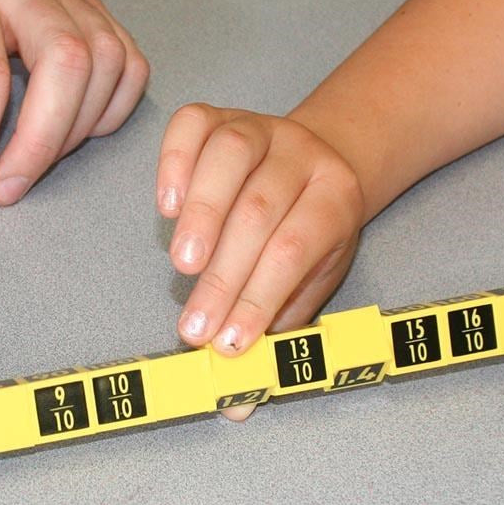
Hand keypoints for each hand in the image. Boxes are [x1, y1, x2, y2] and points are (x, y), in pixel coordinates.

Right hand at [157, 103, 364, 356]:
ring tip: (184, 266)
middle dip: (224, 274)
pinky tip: (168, 207)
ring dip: (203, 215)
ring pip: (229, 156)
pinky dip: (174, 162)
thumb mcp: (315, 275)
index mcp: (335, 196)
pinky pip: (192, 125)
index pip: (295, 248)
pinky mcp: (217, 115)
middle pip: (260, 209)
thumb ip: (281, 321)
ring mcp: (258, 127)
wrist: (321, 158)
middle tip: (195, 326)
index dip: (259, 297)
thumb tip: (242, 389)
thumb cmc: (311, 230)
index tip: (228, 342)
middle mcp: (300, 153)